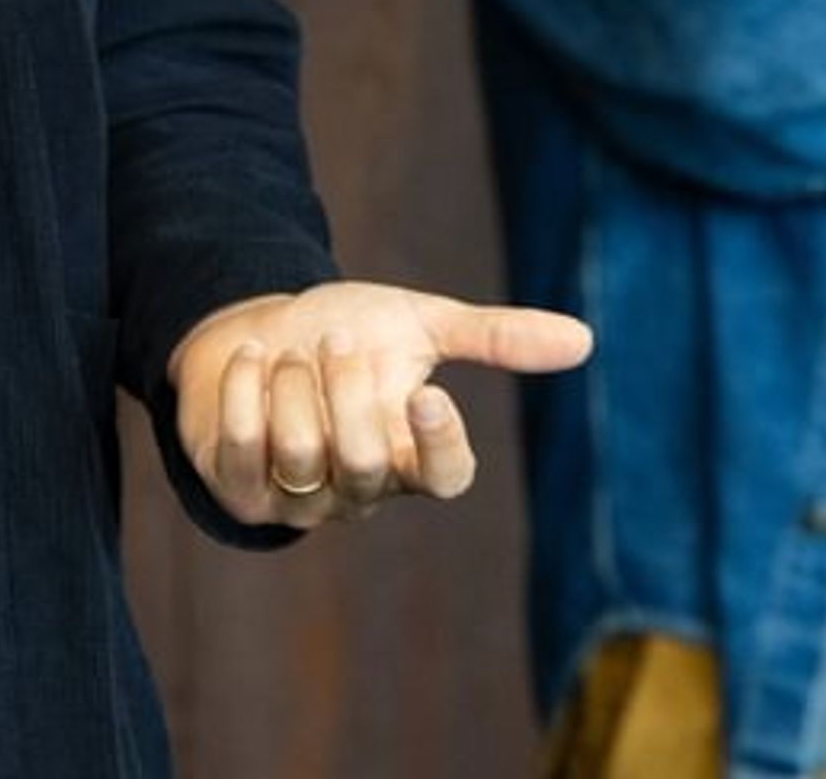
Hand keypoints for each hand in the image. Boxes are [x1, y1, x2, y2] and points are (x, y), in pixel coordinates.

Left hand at [168, 282, 590, 527]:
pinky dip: (244, 391)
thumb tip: (584, 340)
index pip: (445, 478)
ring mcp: (299, 499)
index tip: (426, 392)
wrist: (252, 333)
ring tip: (289, 351)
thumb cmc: (345, 334)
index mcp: (412, 454)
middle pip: (366, 463)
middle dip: (347, 387)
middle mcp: (361, 490)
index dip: (440, 445)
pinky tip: (251, 357)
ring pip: (304, 455)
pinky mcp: (242, 493)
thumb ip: (493, 338)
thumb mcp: (419, 324)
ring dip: (294, 384)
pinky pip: (243, 451)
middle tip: (336, 340)